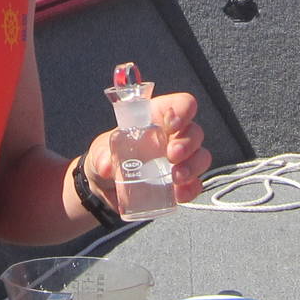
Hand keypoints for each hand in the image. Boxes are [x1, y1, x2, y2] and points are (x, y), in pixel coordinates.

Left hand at [81, 90, 211, 202]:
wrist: (105, 188)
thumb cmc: (107, 157)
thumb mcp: (99, 152)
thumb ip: (101, 156)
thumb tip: (107, 166)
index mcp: (157, 117)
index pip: (181, 104)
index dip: (183, 110)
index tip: (173, 124)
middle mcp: (173, 136)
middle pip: (194, 132)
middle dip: (188, 143)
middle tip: (172, 155)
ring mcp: (180, 161)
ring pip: (201, 156)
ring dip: (193, 166)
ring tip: (176, 177)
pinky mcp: (180, 184)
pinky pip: (195, 184)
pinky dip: (190, 189)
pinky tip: (179, 194)